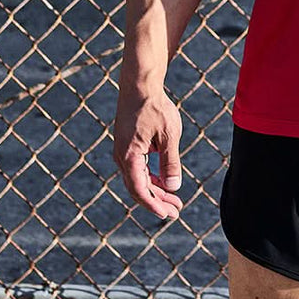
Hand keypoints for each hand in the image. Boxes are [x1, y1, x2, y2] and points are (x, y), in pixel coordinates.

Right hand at [113, 89, 183, 219]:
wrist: (139, 84)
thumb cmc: (155, 108)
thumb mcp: (169, 135)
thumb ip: (170, 162)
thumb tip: (173, 187)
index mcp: (129, 157)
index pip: (139, 190)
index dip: (154, 205)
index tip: (168, 214)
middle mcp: (122, 157)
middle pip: (138, 188)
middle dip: (157, 201)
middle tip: (176, 212)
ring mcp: (123, 151)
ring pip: (138, 178)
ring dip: (155, 190)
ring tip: (174, 200)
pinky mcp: (127, 145)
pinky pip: (137, 168)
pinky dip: (150, 177)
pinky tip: (164, 181)